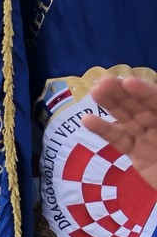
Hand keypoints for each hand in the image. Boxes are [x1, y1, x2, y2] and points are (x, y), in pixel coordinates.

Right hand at [85, 73, 156, 191]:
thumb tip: (150, 108)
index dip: (144, 91)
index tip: (127, 82)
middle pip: (139, 105)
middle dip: (122, 94)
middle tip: (102, 83)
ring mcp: (148, 138)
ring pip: (127, 119)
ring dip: (110, 105)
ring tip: (95, 92)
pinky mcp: (136, 154)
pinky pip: (119, 141)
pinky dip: (104, 130)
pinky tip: (88, 121)